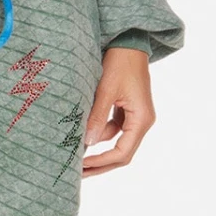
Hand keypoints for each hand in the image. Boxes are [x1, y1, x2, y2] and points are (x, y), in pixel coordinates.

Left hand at [82, 47, 155, 176]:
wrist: (128, 42)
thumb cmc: (120, 63)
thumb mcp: (105, 90)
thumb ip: (97, 117)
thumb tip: (88, 144)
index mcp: (142, 119)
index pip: (123, 152)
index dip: (102, 162)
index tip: (81, 166)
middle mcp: (142, 121)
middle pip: (122, 153)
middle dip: (100, 163)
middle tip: (78, 173)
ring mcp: (135, 116)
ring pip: (115, 141)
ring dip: (97, 146)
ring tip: (73, 150)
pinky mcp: (127, 110)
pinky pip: (112, 128)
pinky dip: (98, 130)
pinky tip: (82, 132)